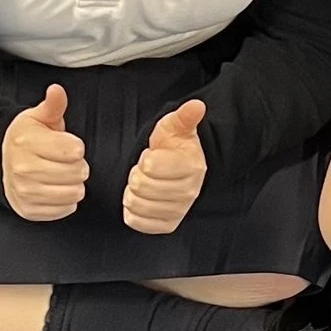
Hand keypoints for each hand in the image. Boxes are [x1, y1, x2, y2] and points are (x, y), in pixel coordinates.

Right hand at [2, 83, 88, 220]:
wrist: (1, 164)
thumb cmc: (27, 139)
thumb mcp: (39, 118)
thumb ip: (53, 105)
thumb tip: (57, 90)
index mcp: (28, 142)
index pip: (75, 150)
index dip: (76, 148)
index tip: (67, 146)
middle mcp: (23, 168)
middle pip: (77, 173)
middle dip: (77, 166)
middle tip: (64, 162)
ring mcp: (25, 191)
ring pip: (74, 193)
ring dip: (74, 184)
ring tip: (61, 175)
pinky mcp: (29, 210)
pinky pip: (66, 209)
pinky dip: (66, 201)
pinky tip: (55, 189)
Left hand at [123, 98, 208, 233]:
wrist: (181, 170)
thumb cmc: (174, 149)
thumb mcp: (175, 128)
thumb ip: (184, 117)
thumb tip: (197, 105)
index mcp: (192, 167)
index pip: (151, 166)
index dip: (145, 159)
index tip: (153, 156)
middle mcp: (189, 192)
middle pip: (141, 187)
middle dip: (137, 176)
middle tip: (147, 171)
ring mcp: (179, 210)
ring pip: (137, 205)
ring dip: (133, 193)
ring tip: (145, 184)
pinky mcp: (168, 225)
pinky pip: (137, 222)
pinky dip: (133, 212)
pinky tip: (142, 200)